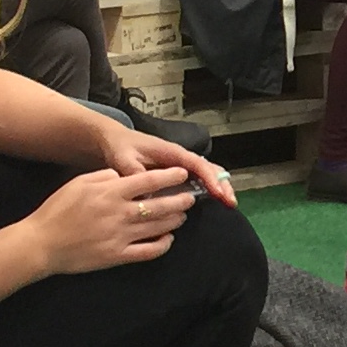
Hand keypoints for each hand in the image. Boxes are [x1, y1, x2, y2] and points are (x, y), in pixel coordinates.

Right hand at [25, 165, 199, 274]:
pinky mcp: (117, 256)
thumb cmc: (57, 210)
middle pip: (160, 205)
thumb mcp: (78, 182)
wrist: (41, 244)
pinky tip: (168, 239)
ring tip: (182, 215)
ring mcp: (120, 236)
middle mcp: (119, 213)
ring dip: (174, 220)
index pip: (149, 181)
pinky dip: (163, 245)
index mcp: (110, 192)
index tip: (182, 173)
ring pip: (158, 227)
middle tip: (189, 197)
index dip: (170, 177)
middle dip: (180, 200)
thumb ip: (104, 176)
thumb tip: (123, 175)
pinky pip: (148, 251)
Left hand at [95, 122, 236, 205]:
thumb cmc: (121, 148)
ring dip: (220, 187)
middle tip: (231, 203)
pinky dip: (210, 190)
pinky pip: (199, 180)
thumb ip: (135, 173)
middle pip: (209, 168)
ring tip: (229, 205)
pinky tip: (215, 203)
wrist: (115, 141)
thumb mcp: (123, 159)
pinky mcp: (177, 175)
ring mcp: (181, 166)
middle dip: (223, 184)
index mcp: (171, 152)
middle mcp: (181, 158)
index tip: (219, 193)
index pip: (197, 164)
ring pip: (207, 174)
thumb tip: (146, 194)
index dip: (210, 178)